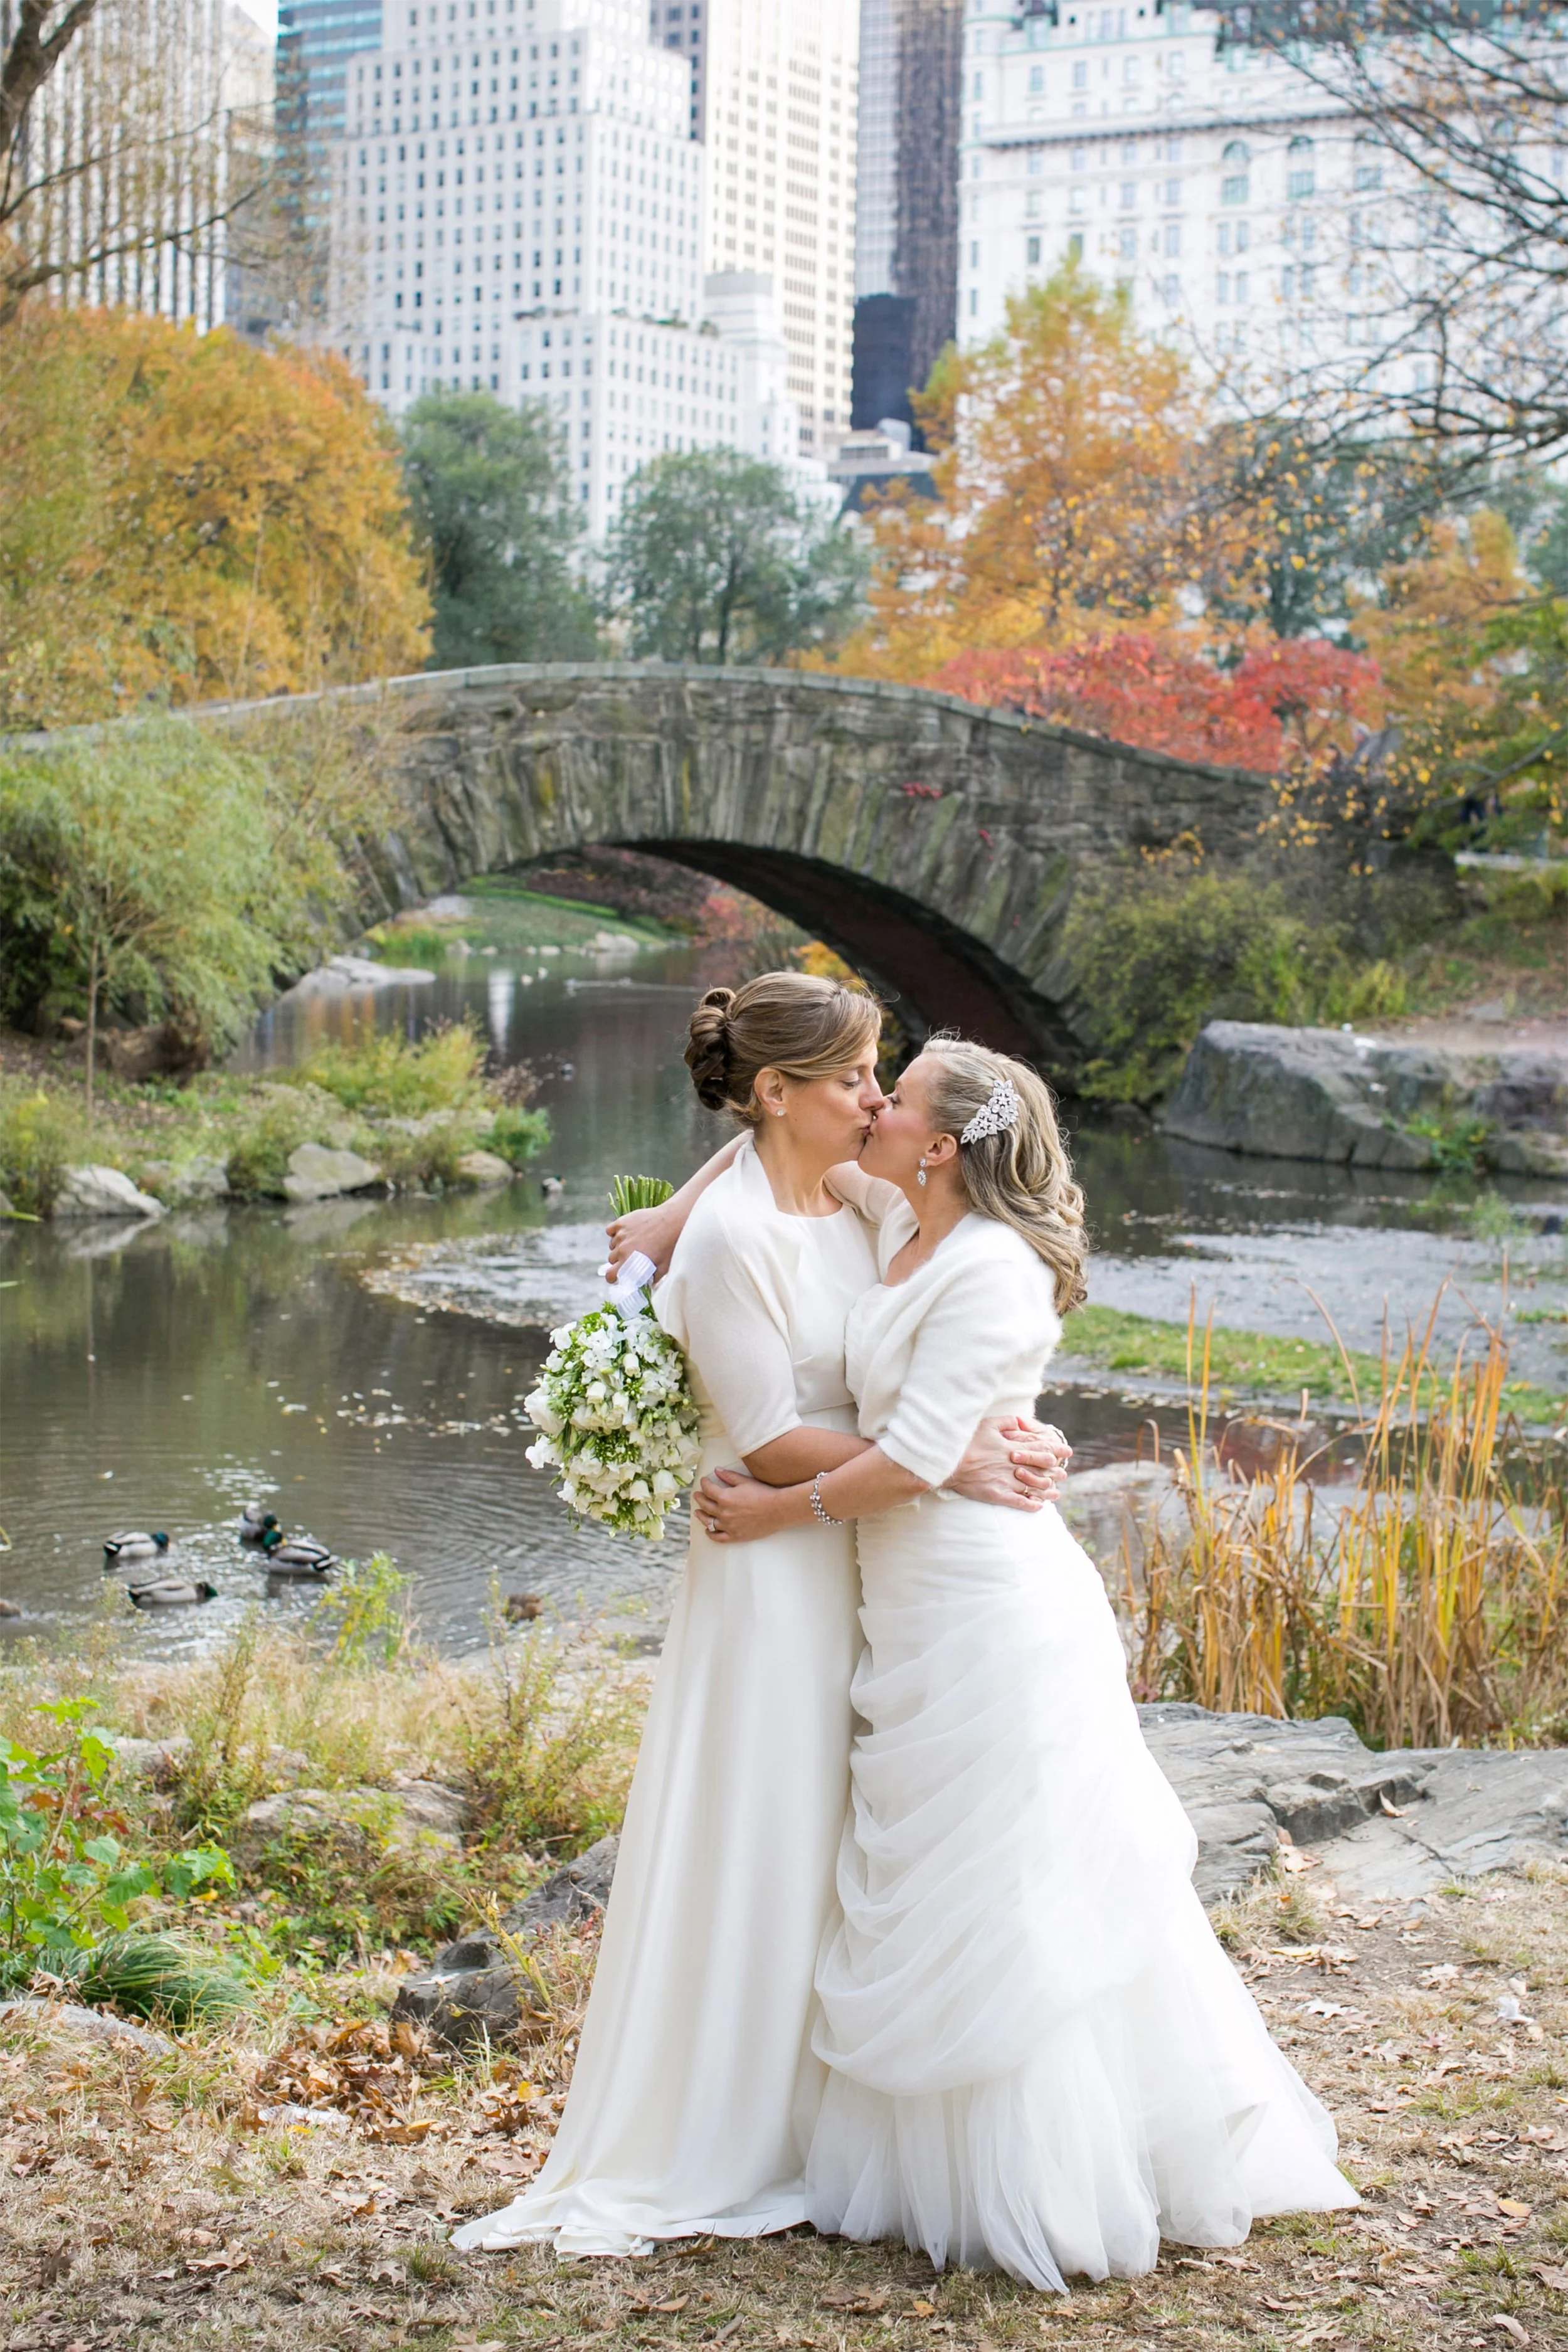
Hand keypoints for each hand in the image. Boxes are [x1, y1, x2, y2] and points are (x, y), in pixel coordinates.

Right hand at [605, 1199, 683, 1279]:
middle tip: (632, 1257)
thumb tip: (646, 1285)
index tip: (618, 1276)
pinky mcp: (622, 1222)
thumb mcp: (663, 1268)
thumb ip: (652, 1278)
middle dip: (619, 1260)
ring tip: (633, 1243)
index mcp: (629, 1262)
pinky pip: (610, 1230)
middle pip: (612, 1259)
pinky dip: (615, 1233)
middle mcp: (622, 1249)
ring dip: (619, 1246)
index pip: (610, 1275)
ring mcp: (621, 1234)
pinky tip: (627, 1233)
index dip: (612, 1277)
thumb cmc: (670, 1246)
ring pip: (612, 1245)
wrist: (674, 1222)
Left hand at [693, 1465, 790, 1544]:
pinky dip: (710, 1534)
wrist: (778, 1510)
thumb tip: (716, 1470)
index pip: (708, 1489)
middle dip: (699, 1498)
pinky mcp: (735, 1536)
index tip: (703, 1481)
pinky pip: (718, 1537)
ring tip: (697, 1512)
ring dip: (701, 1516)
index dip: (704, 1484)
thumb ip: (729, 1476)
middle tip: (697, 1495)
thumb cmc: (764, 1494)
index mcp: (725, 1497)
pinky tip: (707, 1530)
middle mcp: (724, 1512)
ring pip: (708, 1522)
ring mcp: (729, 1526)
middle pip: (705, 1505)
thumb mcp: (745, 1481)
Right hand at [945, 1416, 1068, 1512]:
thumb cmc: (966, 1442)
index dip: (1056, 1450)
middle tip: (1064, 1474)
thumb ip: (1006, 1422)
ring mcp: (1005, 1481)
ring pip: (1033, 1488)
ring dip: (1047, 1491)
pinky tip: (1039, 1507)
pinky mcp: (997, 1495)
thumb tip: (1020, 1423)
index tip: (1067, 1451)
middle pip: (1041, 1470)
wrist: (947, 1463)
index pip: (1040, 1449)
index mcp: (1012, 1448)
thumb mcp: (987, 1425)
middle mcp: (1012, 1465)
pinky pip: (1019, 1503)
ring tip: (1056, 1493)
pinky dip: (1031, 1505)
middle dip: (1055, 1472)